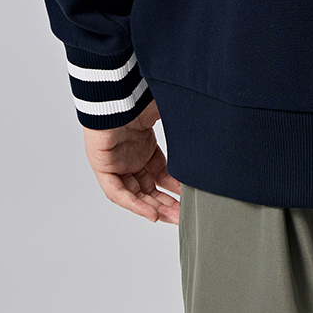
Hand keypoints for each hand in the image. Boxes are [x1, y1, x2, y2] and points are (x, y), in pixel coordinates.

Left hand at [82, 98, 181, 223]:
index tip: (187, 196)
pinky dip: (135, 204)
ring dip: (153, 207)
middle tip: (182, 215)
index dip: (173, 186)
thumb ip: (181, 123)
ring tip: (172, 218)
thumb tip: (209, 117)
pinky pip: (118, 193)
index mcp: (144, 144)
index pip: (159, 173)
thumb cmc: (137, 98)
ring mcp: (116, 163)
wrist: (115, 94)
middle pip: (148, 188)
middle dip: (166, 202)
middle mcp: (130, 156)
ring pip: (135, 194)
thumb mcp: (166, 114)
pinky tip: (152, 213)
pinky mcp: (103, 167)